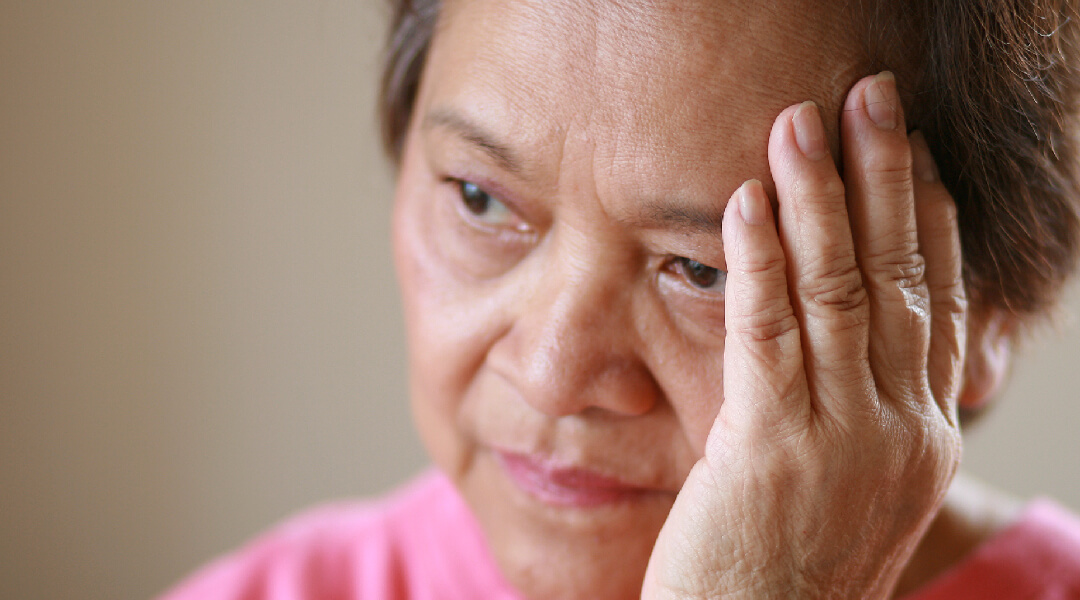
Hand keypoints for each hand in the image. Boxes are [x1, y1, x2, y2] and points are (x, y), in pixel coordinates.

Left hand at [642, 73, 965, 598]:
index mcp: (921, 435)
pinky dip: (757, 263)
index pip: (937, 302)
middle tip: (871, 97)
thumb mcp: (846, 489)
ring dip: (819, 198)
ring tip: (800, 123)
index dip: (925, 216)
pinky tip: (747, 203)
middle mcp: (900, 430)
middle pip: (900, 276)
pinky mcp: (770, 453)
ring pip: (840, 293)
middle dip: (884, 177)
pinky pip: (769, 337)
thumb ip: (856, 413)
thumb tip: (833, 341)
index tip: (912, 151)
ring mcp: (843, 441)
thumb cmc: (788, 570)